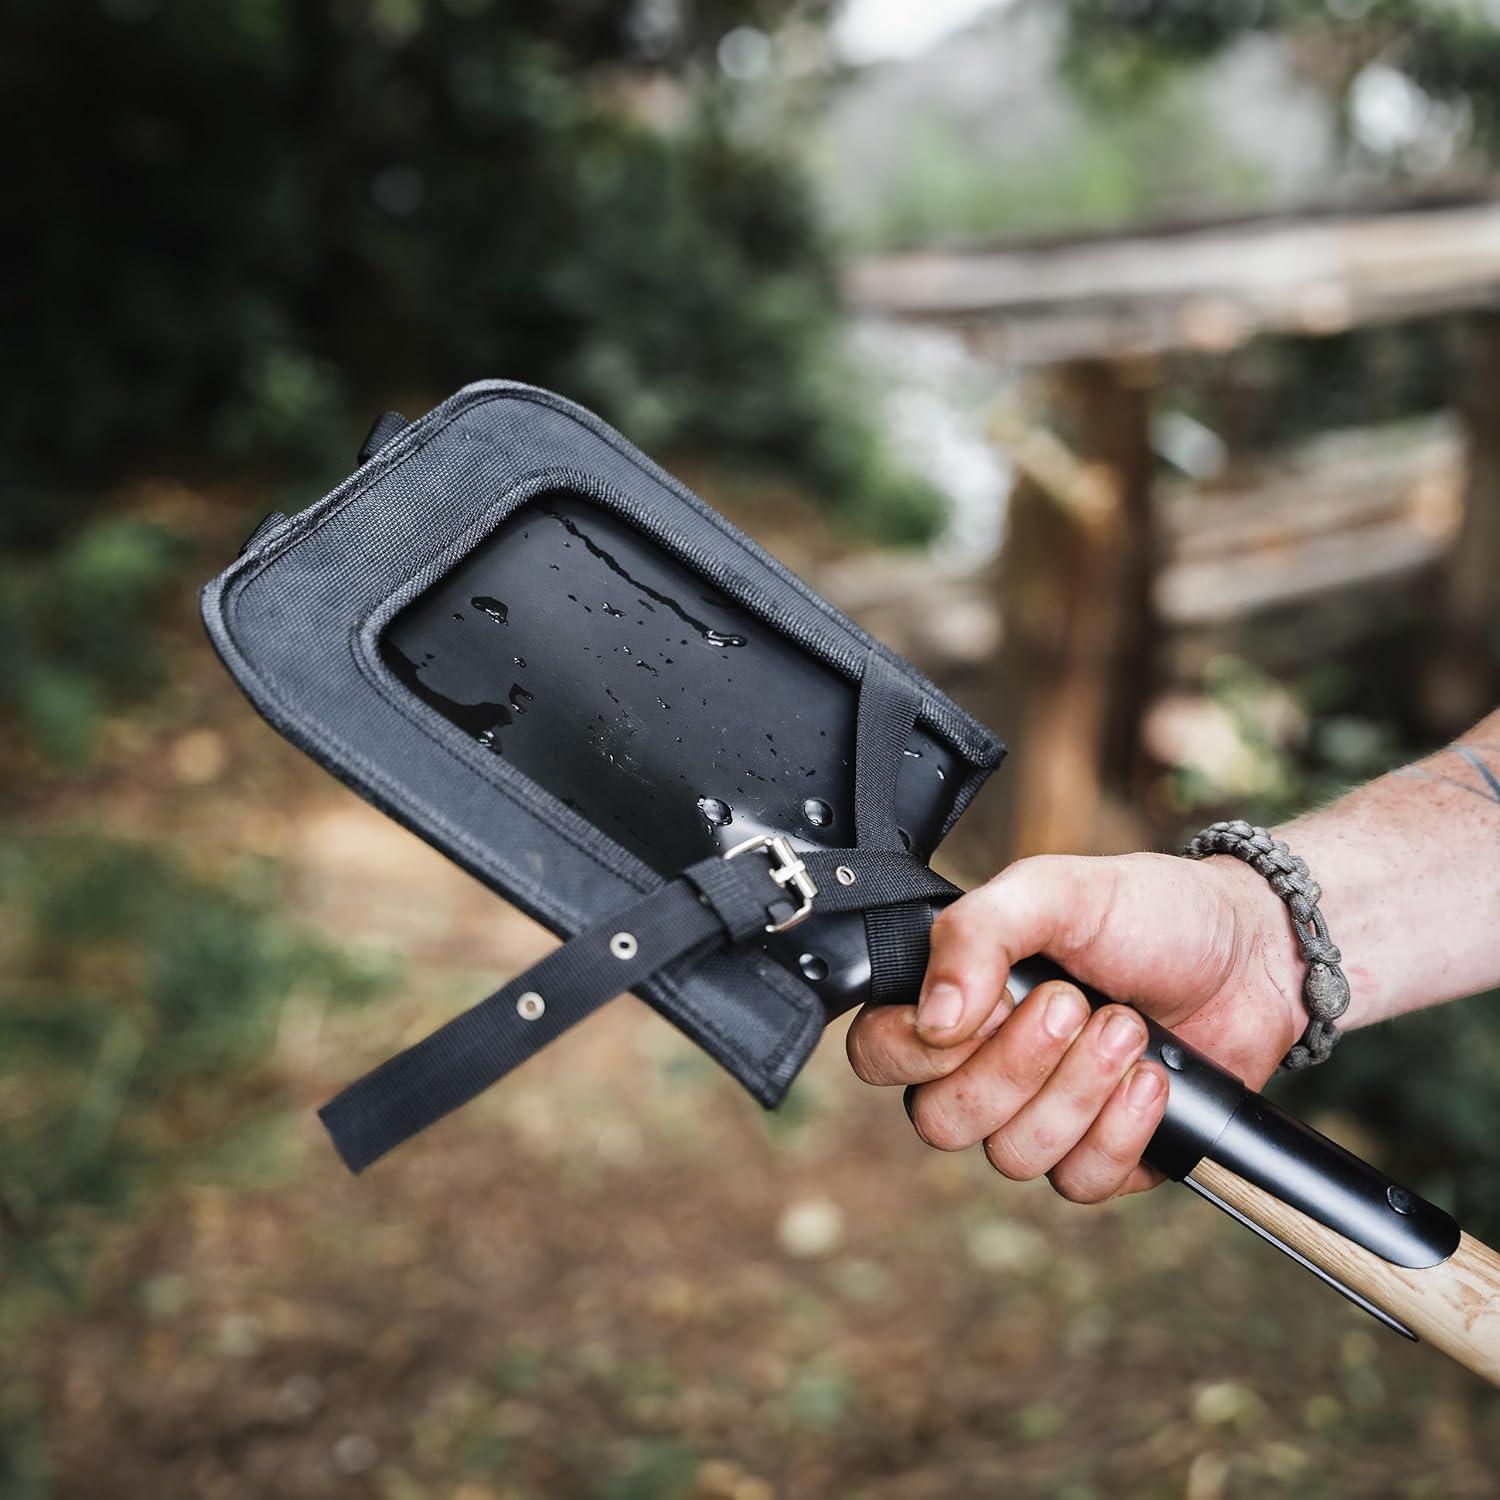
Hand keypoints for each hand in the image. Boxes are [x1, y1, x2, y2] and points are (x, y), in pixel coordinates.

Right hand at [845, 852, 1304, 1202]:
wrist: (1253, 950)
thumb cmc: (1147, 910)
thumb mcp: (1054, 890)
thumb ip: (976, 933)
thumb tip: (932, 1018)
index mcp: (953, 1001)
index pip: (880, 1056)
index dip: (918, 1050)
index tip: (986, 1007)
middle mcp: (984, 1066)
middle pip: (942, 1121)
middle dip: (1018, 1066)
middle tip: (1076, 1004)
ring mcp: (1042, 1116)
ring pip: (1013, 1156)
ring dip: (1079, 1091)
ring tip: (1128, 1030)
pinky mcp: (1103, 1155)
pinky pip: (1079, 1182)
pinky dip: (1121, 1130)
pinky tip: (1153, 1079)